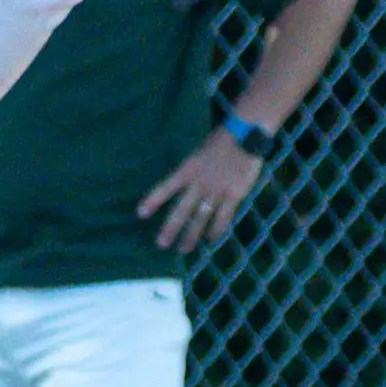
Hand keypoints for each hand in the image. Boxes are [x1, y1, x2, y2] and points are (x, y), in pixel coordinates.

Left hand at [137, 130, 266, 253]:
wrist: (245, 136)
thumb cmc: (221, 140)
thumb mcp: (199, 152)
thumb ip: (192, 170)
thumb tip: (185, 185)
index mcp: (187, 170)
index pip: (165, 187)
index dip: (153, 201)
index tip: (140, 214)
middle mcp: (199, 183)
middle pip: (182, 210)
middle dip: (170, 228)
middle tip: (161, 244)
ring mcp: (216, 191)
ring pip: (200, 218)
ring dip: (191, 236)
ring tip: (184, 249)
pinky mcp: (234, 195)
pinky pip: (223, 217)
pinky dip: (216, 230)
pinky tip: (211, 241)